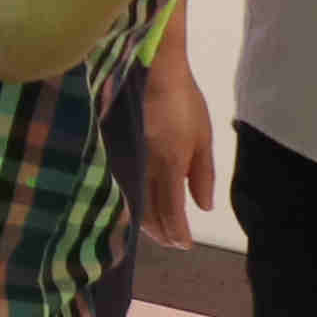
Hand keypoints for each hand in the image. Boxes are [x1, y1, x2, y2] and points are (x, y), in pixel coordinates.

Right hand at [140, 50, 218, 245]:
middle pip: (148, 212)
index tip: (184, 245)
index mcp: (169, 165)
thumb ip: (202, 173)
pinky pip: (121, 185)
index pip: (171, 211)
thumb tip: (203, 206)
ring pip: (131, 201)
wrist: (148, 71)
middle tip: (171, 242)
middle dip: (161, 232)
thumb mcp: (203, 136)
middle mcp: (143, 168)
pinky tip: (134, 204)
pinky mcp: (112, 151)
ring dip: (143, 220)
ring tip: (154, 229)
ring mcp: (124, 159)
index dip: (178, 232)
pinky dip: (130, 201)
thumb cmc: (182, 101)